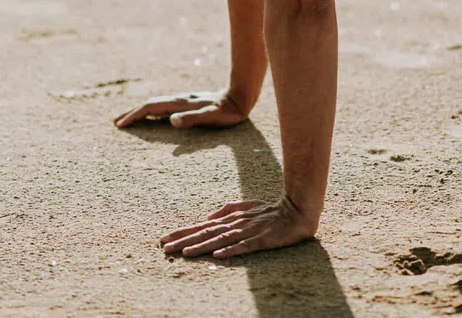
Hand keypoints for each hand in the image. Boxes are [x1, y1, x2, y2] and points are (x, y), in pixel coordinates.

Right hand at [113, 90, 246, 128]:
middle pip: (149, 104)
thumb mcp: (211, 117)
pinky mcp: (187, 104)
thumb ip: (192, 119)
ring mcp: (182, 101)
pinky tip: (151, 117)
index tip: (121, 125)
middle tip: (115, 122)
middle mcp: (178, 100)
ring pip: (155, 105)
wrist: (239, 98)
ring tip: (128, 119)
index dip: (134, 116)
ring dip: (140, 112)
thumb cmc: (227, 112)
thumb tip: (171, 120)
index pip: (151, 108)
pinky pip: (163, 107)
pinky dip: (152, 112)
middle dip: (131, 113)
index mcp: (180, 104)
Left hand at [160, 197, 316, 257]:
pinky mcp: (262, 239)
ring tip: (183, 253)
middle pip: (206, 233)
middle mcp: (236, 224)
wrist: (298, 209)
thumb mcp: (247, 206)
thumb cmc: (271, 210)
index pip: (202, 226)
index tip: (164, 239)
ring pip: (220, 240)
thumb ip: (227, 209)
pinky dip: (230, 250)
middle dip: (184, 240)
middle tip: (163, 247)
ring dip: (201, 246)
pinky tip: (217, 255)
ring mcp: (249, 232)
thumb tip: (207, 217)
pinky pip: (244, 246)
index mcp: (231, 219)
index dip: (182, 232)